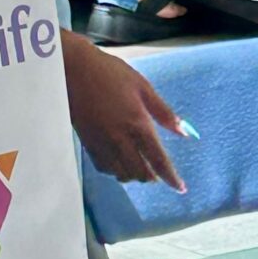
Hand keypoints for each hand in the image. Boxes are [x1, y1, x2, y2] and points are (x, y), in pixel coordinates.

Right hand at [61, 33, 185, 189]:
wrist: (72, 70)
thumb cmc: (110, 73)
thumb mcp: (143, 87)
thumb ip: (164, 113)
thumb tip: (185, 132)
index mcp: (138, 124)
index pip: (158, 160)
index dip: (171, 177)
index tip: (180, 188)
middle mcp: (120, 139)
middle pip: (140, 173)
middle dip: (153, 177)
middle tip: (160, 173)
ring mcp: (102, 144)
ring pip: (121, 174)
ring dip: (134, 176)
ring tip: (141, 168)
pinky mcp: (88, 143)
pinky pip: (104, 168)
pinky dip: (115, 171)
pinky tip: (120, 163)